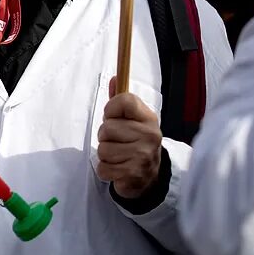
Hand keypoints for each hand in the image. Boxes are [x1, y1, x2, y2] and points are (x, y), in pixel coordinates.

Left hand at [96, 78, 162, 199]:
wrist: (150, 176)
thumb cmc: (135, 143)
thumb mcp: (131, 120)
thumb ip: (120, 101)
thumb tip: (115, 78)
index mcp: (148, 118)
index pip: (124, 101)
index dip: (111, 109)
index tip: (113, 117)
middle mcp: (149, 135)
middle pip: (107, 127)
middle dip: (106, 137)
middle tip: (118, 142)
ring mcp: (143, 155)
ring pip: (103, 149)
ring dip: (105, 155)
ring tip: (119, 156)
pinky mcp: (134, 174)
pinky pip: (103, 168)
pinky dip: (106, 171)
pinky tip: (118, 169)